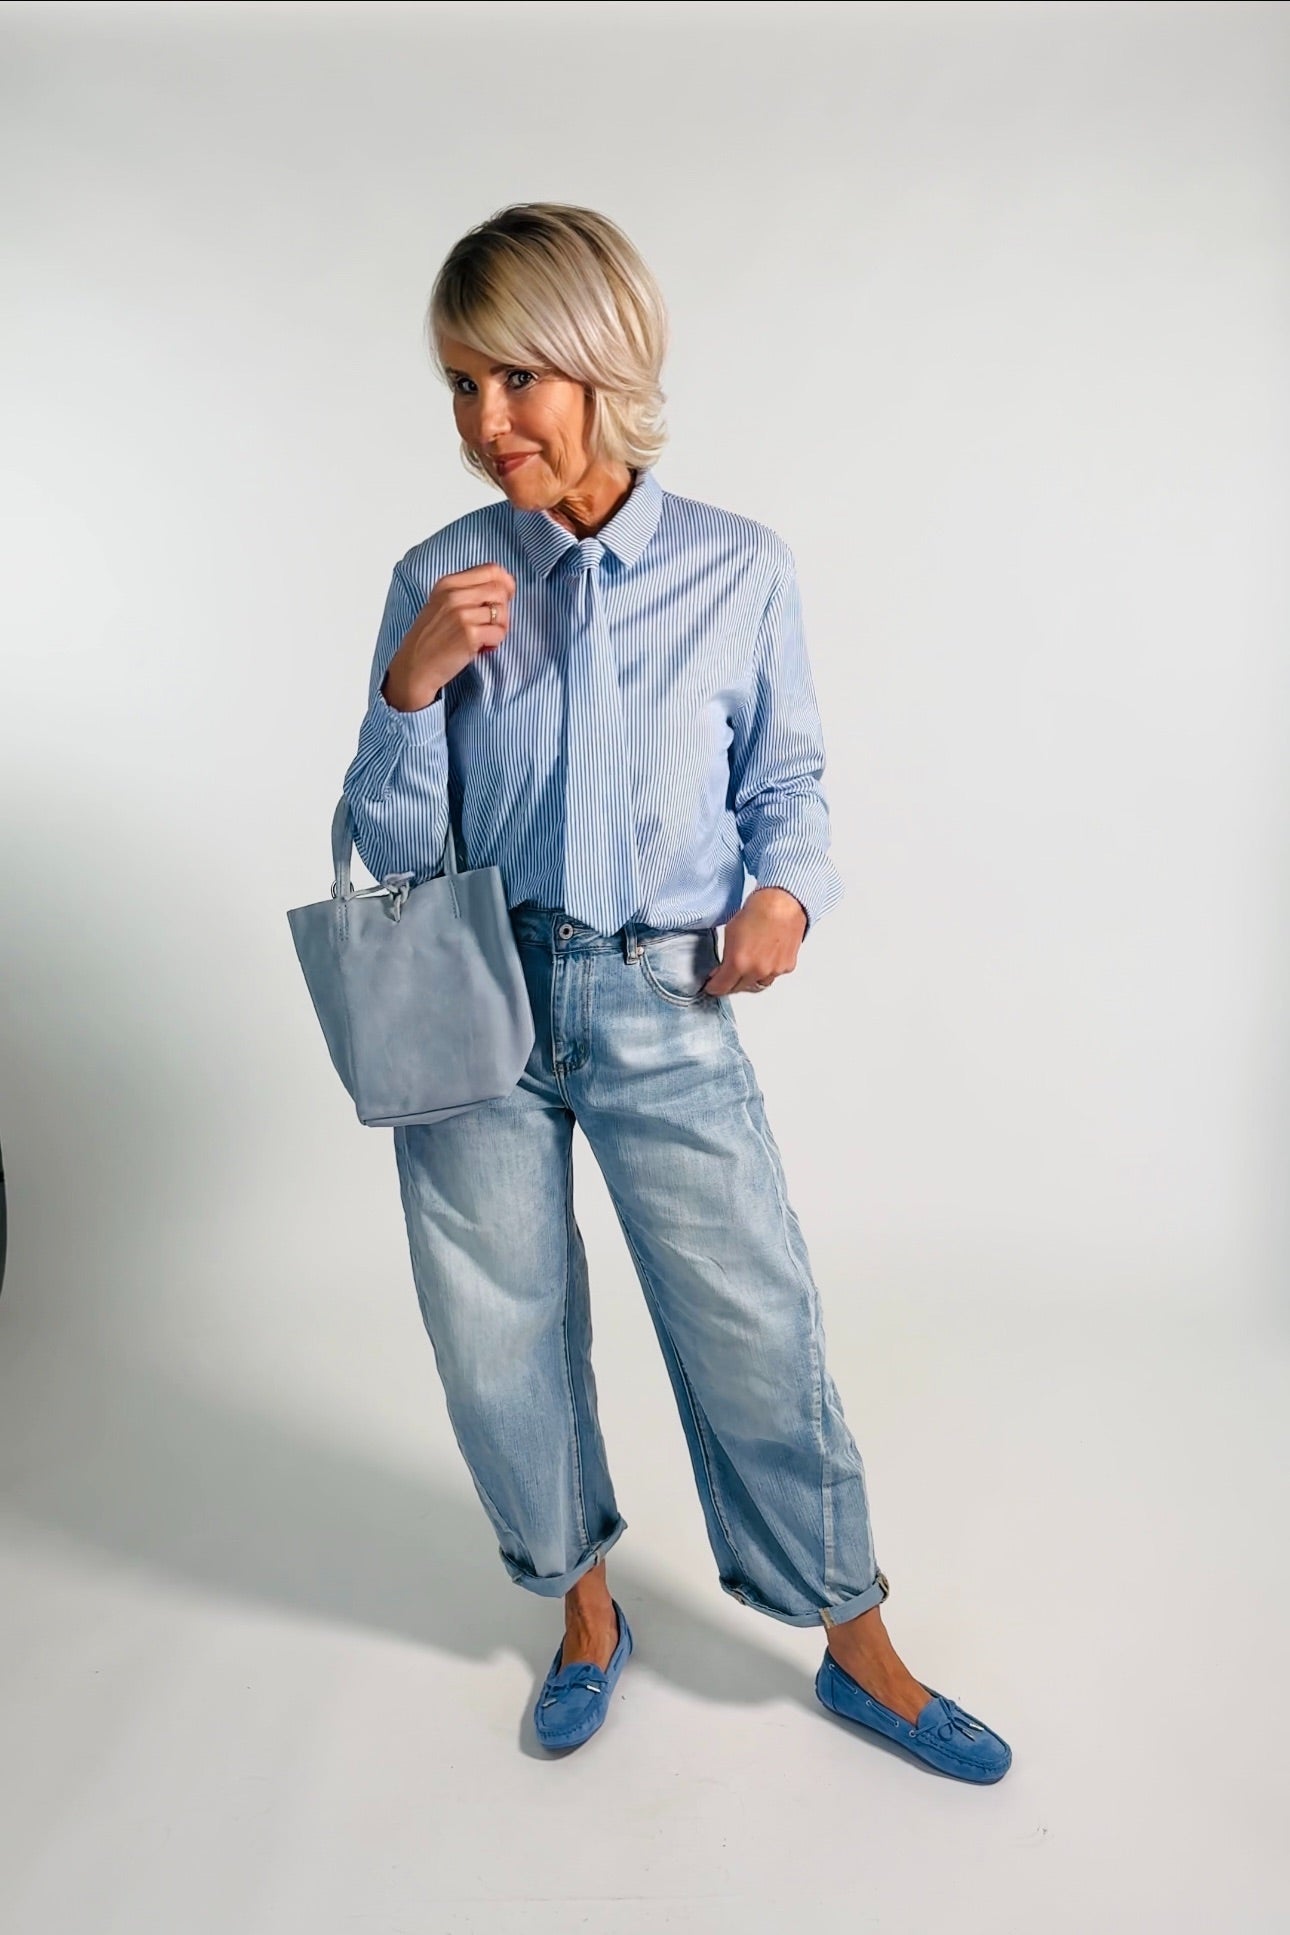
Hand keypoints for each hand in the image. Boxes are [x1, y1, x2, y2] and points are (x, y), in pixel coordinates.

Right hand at [382, 563, 515, 710]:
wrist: (415, 667)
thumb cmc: (430, 638)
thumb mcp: (441, 604)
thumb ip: (466, 591)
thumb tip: (503, 584)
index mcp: (447, 583)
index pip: (490, 569)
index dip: (505, 583)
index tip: (506, 596)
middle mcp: (453, 595)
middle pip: (499, 590)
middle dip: (503, 608)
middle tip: (492, 624)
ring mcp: (461, 615)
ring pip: (502, 612)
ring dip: (500, 628)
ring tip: (485, 638)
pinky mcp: (469, 635)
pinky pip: (499, 632)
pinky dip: (495, 642)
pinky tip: (482, 647)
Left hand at [701, 887, 807, 995]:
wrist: (782, 903)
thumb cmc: (758, 911)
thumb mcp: (730, 933)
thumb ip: (726, 956)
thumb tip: (724, 968)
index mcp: (738, 963)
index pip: (721, 987)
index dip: (714, 987)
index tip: (712, 986)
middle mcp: (757, 971)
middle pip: (739, 988)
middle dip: (731, 983)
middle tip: (728, 976)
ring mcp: (774, 970)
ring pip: (758, 984)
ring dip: (751, 979)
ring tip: (749, 965)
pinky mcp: (787, 966)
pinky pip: (774, 975)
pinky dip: (768, 970)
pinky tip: (765, 957)